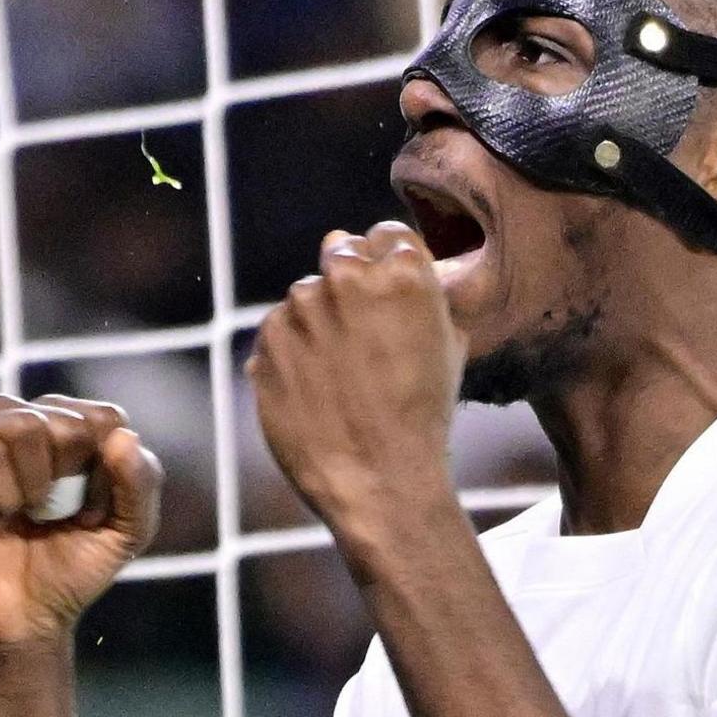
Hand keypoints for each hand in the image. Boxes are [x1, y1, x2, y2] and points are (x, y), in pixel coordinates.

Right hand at [0, 394, 162, 651]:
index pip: (104, 417)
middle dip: (71, 480)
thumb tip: (122, 435)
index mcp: (69, 428)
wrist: (15, 622)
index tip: (92, 514)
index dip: (108, 472)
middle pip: (65, 418)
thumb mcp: (126, 532)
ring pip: (21, 423)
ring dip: (35, 484)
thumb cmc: (67, 571)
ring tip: (24, 514)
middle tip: (53, 518)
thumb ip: (141, 482)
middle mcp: (23, 422)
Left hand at [248, 221, 464, 528]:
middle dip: (351, 286)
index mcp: (403, 272)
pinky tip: (315, 390)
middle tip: (363, 339)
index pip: (387, 236)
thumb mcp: (449, 345)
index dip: (389, 265)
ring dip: (319, 321)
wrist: (379, 479)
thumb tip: (375, 253)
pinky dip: (291, 352)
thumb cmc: (423, 415)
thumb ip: (420, 292)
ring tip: (340, 376)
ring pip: (307, 295)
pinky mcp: (266, 339)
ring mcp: (301, 308)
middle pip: (343, 254)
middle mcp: (348, 278)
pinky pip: (278, 330)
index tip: (388, 299)